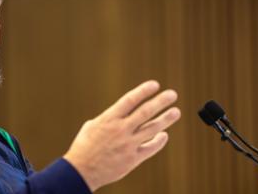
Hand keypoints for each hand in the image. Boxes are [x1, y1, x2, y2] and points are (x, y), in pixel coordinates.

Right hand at [63, 80, 180, 191]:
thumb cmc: (84, 147)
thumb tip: (120, 113)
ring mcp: (128, 145)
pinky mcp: (132, 159)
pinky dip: (159, 141)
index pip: (130, 100)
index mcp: (109, 119)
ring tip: (176, 112)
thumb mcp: (91, 126)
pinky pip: (150, 148)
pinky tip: (164, 135)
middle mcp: (120, 130)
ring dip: (166, 119)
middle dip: (160, 102)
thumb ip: (108, 118)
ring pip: (152, 129)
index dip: (143, 91)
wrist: (81, 171)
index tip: (155, 85)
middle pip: (145, 112)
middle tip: (172, 94)